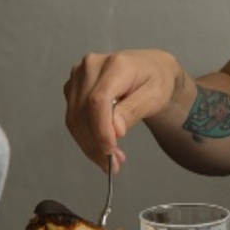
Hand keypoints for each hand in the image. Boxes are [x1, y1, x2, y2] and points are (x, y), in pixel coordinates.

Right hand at [64, 50, 184, 171]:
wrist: (151, 69)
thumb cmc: (157, 80)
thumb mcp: (156, 96)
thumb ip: (134, 110)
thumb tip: (115, 130)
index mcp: (115, 64)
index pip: (98, 100)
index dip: (101, 130)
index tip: (110, 151)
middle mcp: (91, 66)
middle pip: (83, 112)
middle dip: (96, 144)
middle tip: (114, 164)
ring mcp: (79, 76)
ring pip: (74, 118)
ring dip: (89, 145)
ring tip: (109, 161)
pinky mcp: (73, 87)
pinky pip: (73, 118)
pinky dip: (85, 138)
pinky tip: (100, 148)